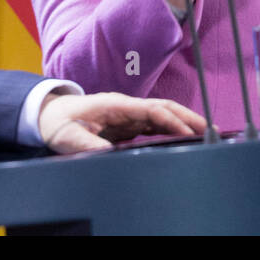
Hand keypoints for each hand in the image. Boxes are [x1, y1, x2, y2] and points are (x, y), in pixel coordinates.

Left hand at [38, 91, 206, 152]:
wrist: (48, 115)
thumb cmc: (58, 123)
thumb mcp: (68, 137)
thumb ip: (89, 144)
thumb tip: (110, 154)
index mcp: (115, 105)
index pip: (150, 110)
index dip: (171, 120)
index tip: (188, 131)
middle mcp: (125, 106)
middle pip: (163, 107)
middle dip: (187, 116)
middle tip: (211, 129)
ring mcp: (128, 114)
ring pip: (162, 114)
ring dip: (183, 121)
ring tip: (206, 132)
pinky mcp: (127, 123)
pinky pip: (155, 124)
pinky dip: (172, 128)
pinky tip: (185, 136)